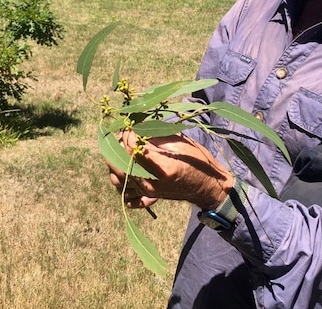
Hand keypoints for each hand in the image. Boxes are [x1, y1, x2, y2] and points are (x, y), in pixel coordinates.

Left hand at [108, 131, 233, 210]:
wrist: (206, 186)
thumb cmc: (197, 161)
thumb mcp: (180, 143)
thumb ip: (155, 137)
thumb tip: (135, 128)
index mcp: (162, 168)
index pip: (132, 149)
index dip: (128, 135)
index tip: (130, 125)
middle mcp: (151, 184)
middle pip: (120, 165)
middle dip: (117, 146)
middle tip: (124, 134)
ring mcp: (147, 192)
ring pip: (117, 178)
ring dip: (115, 161)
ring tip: (122, 148)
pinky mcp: (146, 196)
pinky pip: (123, 191)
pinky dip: (119, 179)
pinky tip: (125, 167)